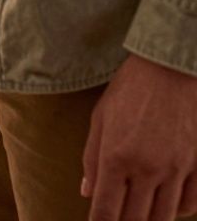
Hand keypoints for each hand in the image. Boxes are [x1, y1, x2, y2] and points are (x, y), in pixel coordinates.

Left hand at [83, 54, 196, 220]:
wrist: (170, 69)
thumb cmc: (129, 90)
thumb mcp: (100, 120)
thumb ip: (91, 159)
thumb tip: (87, 192)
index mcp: (116, 158)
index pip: (106, 211)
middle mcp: (147, 169)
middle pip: (135, 219)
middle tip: (117, 219)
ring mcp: (177, 169)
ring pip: (164, 216)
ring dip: (149, 219)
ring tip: (139, 214)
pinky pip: (190, 204)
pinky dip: (178, 210)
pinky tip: (167, 205)